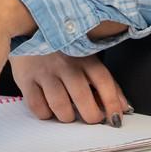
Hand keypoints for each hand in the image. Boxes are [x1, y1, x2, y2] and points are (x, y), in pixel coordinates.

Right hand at [10, 51, 129, 124]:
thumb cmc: (63, 51)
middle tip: (92, 119)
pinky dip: (46, 114)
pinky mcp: (26, 79)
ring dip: (67, 117)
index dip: (112, 103)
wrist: (28, 33)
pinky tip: (50, 110)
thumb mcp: (86, 59)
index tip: (116, 118)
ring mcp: (45, 71)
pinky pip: (37, 106)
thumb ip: (105, 83)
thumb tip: (124, 107)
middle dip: (90, 115)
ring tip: (69, 115)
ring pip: (59, 105)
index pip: (103, 81)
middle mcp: (65, 64)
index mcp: (85, 57)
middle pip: (82, 96)